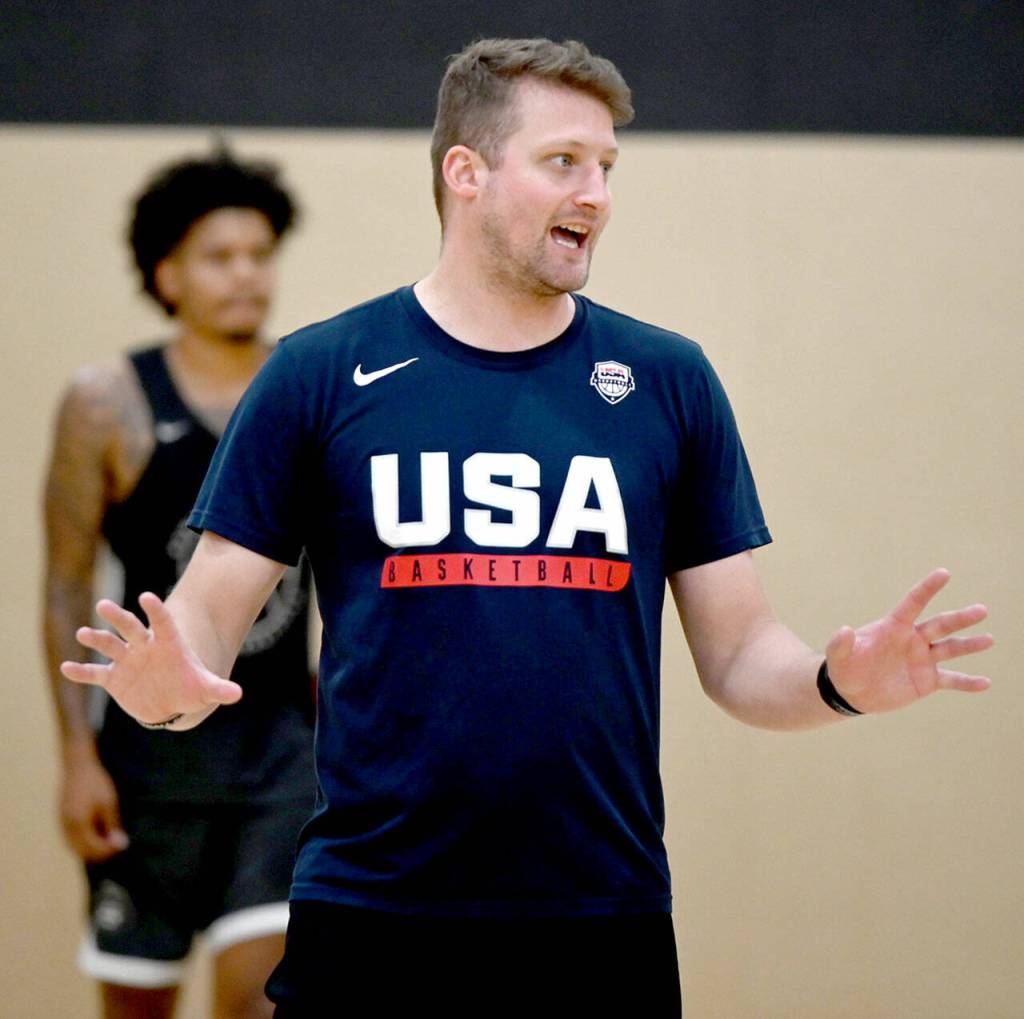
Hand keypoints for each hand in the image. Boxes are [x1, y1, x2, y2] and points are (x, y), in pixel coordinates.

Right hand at [60, 592, 241, 726]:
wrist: (172, 702)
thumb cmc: (190, 688)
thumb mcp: (205, 689)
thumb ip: (218, 689)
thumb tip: (237, 694)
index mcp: (168, 643)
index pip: (162, 622)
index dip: (155, 610)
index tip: (146, 597)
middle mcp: (144, 646)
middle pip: (129, 627)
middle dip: (118, 617)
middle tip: (104, 605)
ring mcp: (127, 660)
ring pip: (109, 645)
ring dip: (96, 639)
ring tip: (83, 633)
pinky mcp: (113, 678)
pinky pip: (95, 673)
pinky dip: (81, 672)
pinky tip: (67, 668)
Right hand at [60, 752, 128, 861]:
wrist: (78, 766)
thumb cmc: (96, 783)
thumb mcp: (109, 803)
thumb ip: (112, 825)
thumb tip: (119, 844)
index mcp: (78, 825)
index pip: (93, 849)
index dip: (109, 850)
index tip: (123, 844)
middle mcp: (66, 828)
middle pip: (82, 852)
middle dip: (100, 852)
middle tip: (117, 844)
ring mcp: (61, 824)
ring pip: (75, 848)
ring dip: (91, 849)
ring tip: (109, 840)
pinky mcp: (61, 819)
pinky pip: (70, 839)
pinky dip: (83, 842)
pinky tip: (97, 835)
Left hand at [826, 569, 992, 713]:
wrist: (852, 691)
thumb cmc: (844, 667)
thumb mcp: (838, 656)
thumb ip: (841, 643)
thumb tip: (844, 630)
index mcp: (893, 627)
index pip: (913, 603)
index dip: (927, 589)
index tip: (944, 573)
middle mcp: (913, 639)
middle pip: (940, 625)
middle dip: (960, 618)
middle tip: (981, 610)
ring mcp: (922, 659)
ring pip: (951, 649)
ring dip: (970, 645)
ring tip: (988, 639)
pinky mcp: (927, 680)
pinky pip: (952, 680)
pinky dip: (967, 682)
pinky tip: (985, 683)